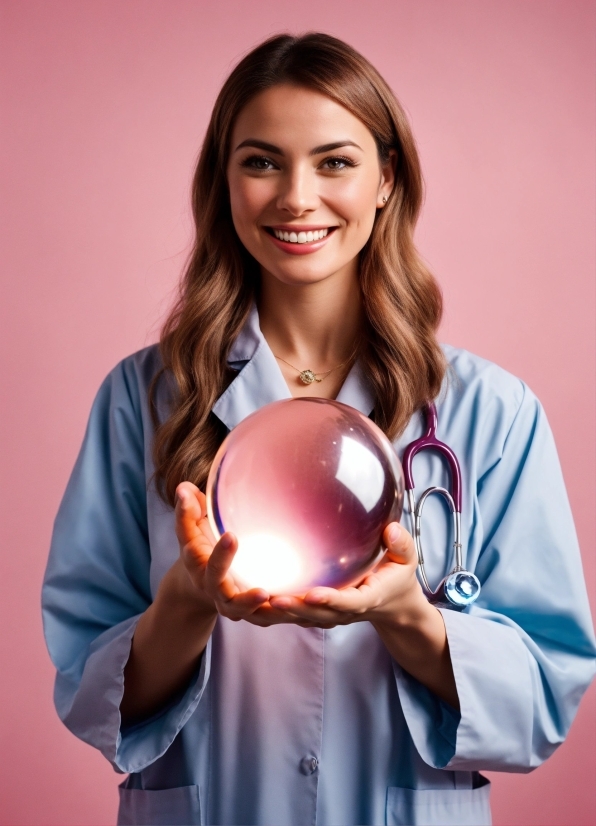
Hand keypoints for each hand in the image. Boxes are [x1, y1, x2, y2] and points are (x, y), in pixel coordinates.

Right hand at [175, 482, 270, 620]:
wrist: (203, 589)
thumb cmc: (204, 549)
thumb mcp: (195, 529)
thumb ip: (190, 510)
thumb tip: (184, 488)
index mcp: (197, 562)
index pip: (193, 546)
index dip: (198, 532)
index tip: (224, 530)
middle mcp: (211, 585)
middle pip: (213, 576)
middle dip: (220, 561)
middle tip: (231, 538)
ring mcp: (230, 603)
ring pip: (237, 607)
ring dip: (249, 601)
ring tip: (263, 593)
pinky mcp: (251, 614)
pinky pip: (263, 618)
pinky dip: (276, 615)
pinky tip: (295, 608)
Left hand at [259, 523, 429, 628]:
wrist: (394, 605)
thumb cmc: (398, 576)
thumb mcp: (407, 560)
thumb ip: (401, 545)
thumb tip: (391, 529)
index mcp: (368, 598)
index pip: (348, 602)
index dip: (331, 601)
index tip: (313, 594)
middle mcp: (346, 611)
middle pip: (319, 615)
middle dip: (297, 609)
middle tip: (274, 600)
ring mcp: (332, 615)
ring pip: (303, 617)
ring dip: (281, 613)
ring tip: (257, 601)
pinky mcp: (320, 613)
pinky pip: (298, 614)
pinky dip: (278, 611)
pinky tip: (255, 598)